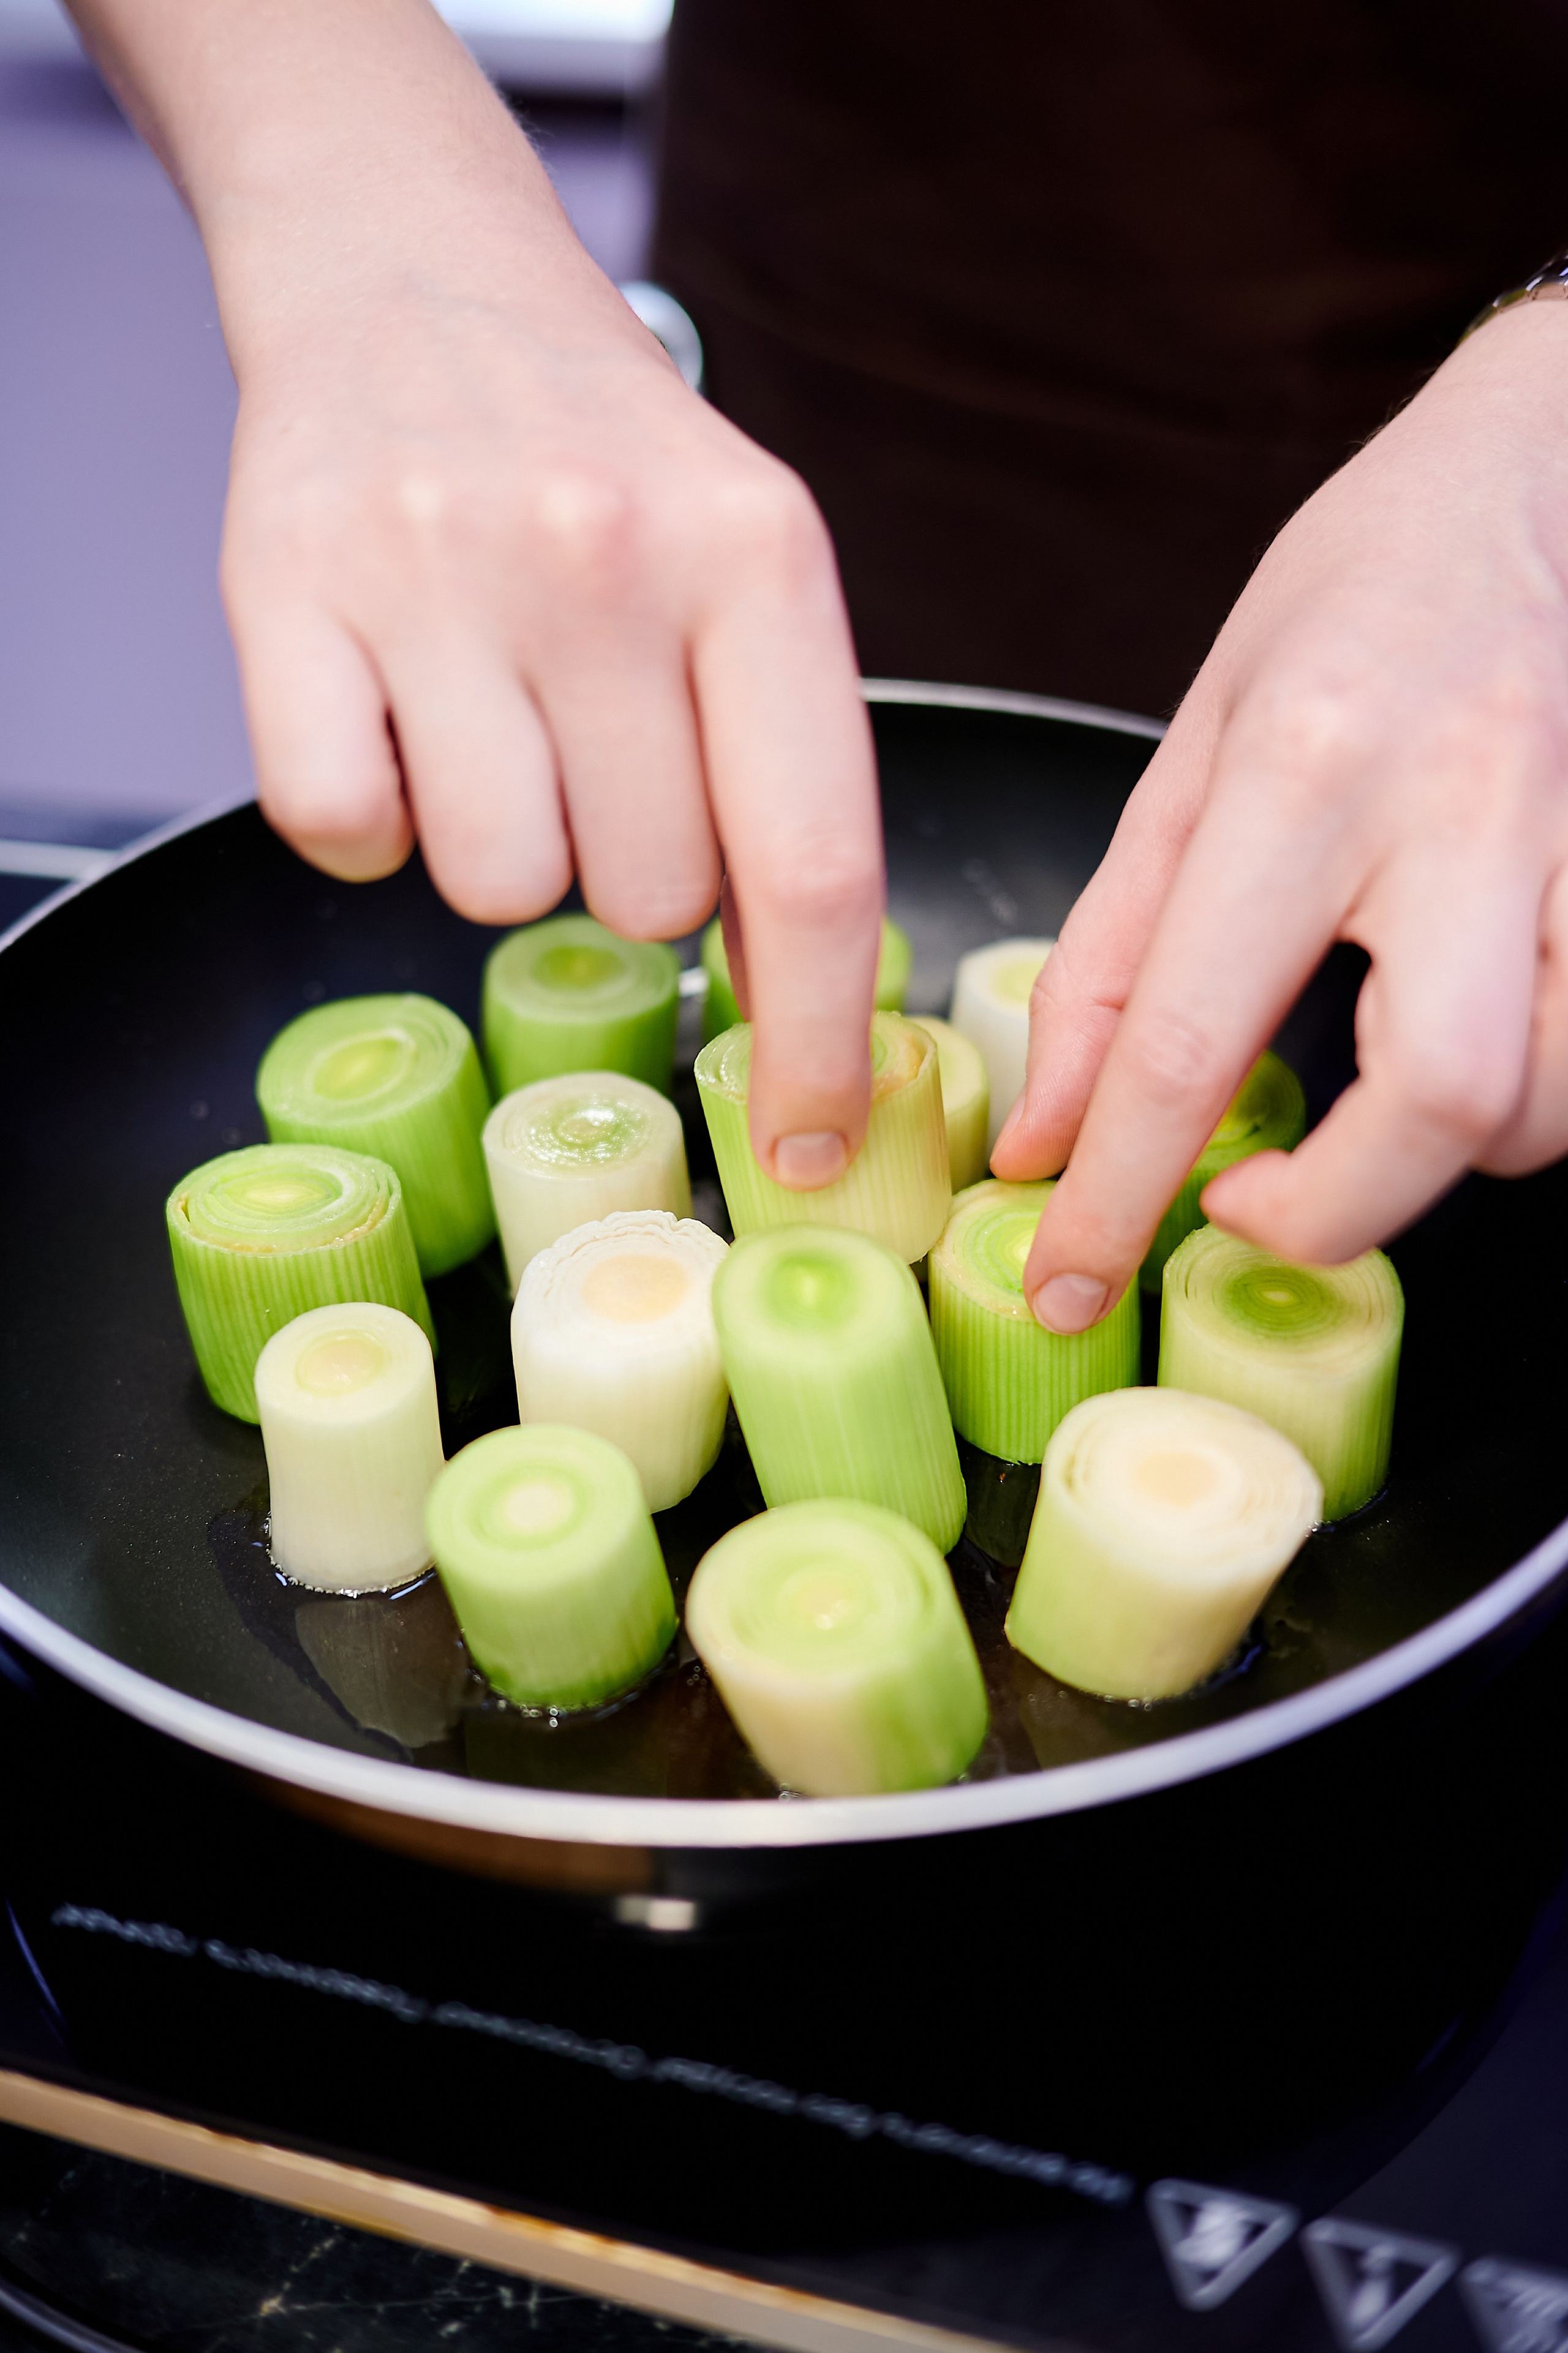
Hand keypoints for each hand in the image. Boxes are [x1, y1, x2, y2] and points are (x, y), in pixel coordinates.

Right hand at [71, 0, 883, 1188]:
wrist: (421, 275)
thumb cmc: (608, 462)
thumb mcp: (751, 572)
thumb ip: (786, 773)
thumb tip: (799, 1005)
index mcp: (757, 557)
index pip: (814, 866)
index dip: (822, 1040)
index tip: (818, 1146)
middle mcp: (602, 558)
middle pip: (644, 898)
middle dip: (632, 874)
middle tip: (598, 749)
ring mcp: (437, 571)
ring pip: (494, 888)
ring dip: (505, 847)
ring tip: (498, 718)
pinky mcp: (285, 590)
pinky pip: (343, 834)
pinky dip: (367, 820)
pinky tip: (391, 718)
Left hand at [991, 301, 1567, 1327]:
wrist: (1550, 460)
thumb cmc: (1358, 598)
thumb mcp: (1195, 748)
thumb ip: (1114, 953)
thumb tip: (1045, 1131)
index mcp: (1306, 763)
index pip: (1194, 1034)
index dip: (1119, 1190)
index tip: (1073, 1273)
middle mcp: (1465, 804)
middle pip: (1443, 1096)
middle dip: (1339, 1209)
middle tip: (1255, 1207)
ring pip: (1556, 1093)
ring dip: (1454, 1155)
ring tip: (1375, 1112)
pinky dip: (1536, 1097)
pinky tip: (1469, 1056)